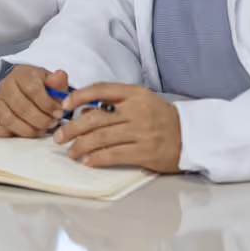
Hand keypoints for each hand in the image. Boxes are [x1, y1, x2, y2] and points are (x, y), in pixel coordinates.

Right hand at [0, 66, 69, 137]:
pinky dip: (10, 134)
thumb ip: (58, 80)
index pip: (32, 88)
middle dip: (40, 119)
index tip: (58, 113)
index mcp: (21, 74)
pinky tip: (25, 133)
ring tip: (42, 130)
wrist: (24, 89)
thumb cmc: (40, 87)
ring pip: (8, 119)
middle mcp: (5, 86)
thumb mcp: (51, 81)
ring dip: (29, 130)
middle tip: (52, 123)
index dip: (47, 104)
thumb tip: (60, 76)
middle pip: (20, 106)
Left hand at [54, 83, 181, 172]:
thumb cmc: (159, 118)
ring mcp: (142, 131)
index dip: (79, 96)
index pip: (101, 89)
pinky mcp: (146, 151)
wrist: (190, 136)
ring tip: (70, 152)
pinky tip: (87, 161)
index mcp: (134, 93)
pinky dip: (97, 158)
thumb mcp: (140, 101)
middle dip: (72, 128)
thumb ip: (114, 103)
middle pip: (96, 117)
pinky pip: (114, 154)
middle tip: (59, 137)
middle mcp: (137, 110)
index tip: (64, 106)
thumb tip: (83, 111)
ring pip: (102, 137)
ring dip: (81, 145)